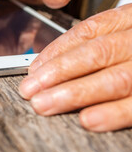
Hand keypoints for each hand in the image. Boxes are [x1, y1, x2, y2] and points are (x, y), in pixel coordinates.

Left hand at [19, 4, 131, 131]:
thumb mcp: (128, 31)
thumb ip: (100, 40)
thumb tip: (50, 60)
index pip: (88, 31)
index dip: (56, 51)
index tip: (34, 69)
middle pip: (96, 53)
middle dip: (58, 74)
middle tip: (29, 92)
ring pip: (116, 77)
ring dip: (76, 94)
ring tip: (45, 105)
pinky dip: (116, 112)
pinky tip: (89, 120)